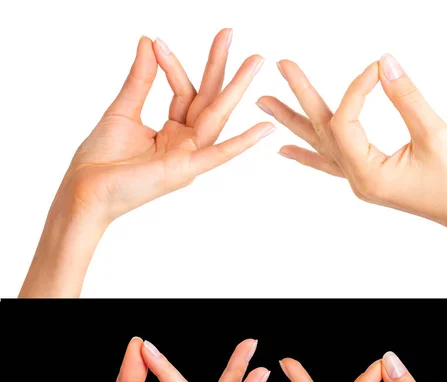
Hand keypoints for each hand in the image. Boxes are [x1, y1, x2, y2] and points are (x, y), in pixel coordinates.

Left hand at [56, 30, 273, 226]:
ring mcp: (188, 157)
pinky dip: (243, 142)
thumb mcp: (123, 110)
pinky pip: (220, 154)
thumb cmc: (102, 159)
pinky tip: (265, 128)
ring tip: (256, 60)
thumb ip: (140, 78)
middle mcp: (185, 144)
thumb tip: (148, 41)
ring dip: (236, 88)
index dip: (172, 66)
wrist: (86, 189)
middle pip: (208, 100)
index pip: (183, 92)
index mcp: (171, 132)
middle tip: (230, 32)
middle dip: (220, 67)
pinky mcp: (186, 170)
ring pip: (216, 117)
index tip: (156, 42)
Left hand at [257, 55, 446, 240]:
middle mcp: (357, 180)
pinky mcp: (369, 178)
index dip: (356, 89)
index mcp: (368, 175)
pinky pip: (330, 164)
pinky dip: (308, 153)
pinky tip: (286, 150)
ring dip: (294, 124)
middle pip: (321, 132)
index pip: (345, 122)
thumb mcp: (434, 135)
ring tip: (265, 105)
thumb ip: (407, 98)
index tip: (377, 68)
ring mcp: (361, 181)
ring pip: (321, 146)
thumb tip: (384, 63)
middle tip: (279, 66)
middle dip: (299, 98)